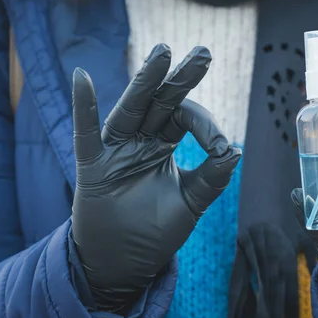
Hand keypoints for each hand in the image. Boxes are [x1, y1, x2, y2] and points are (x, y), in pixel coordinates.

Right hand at [71, 44, 241, 309]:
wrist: (124, 263)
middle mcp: (140, 140)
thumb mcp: (190, 203)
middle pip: (161, 101)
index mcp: (163, 144)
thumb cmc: (155, 231)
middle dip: (181, 78)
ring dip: (145, 82)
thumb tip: (236, 150)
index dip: (205, 126)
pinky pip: (86, 134)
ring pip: (131, 109)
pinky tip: (81, 79)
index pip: (185, 118)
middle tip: (203, 54)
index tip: (222, 147)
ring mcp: (115, 150)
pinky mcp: (93, 167)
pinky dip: (83, 108)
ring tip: (162, 55)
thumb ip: (211, 178)